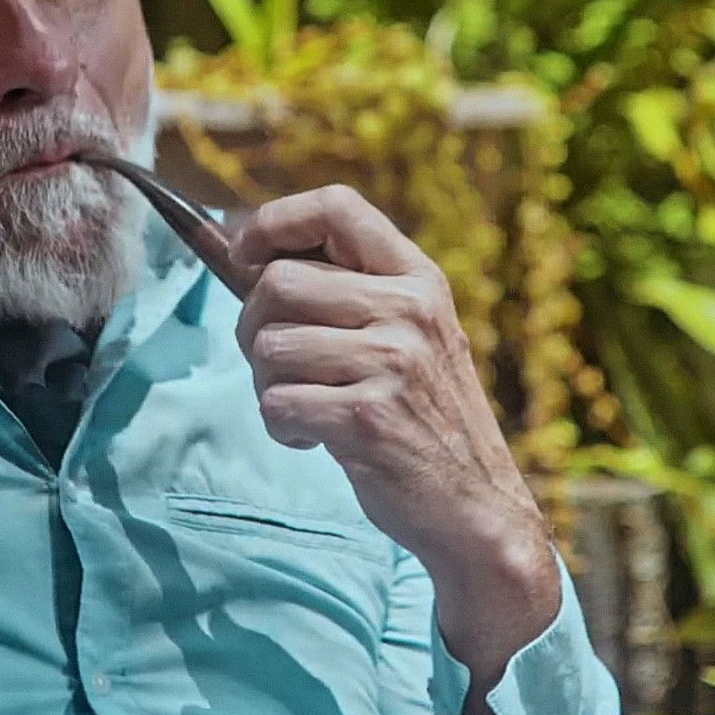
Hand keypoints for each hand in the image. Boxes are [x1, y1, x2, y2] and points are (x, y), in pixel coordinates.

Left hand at [232, 184, 558, 714]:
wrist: (476, 508)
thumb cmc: (421, 417)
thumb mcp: (407, 336)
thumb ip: (345, 292)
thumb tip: (238, 250)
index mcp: (418, 278)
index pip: (336, 206)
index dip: (275, 221)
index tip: (244, 254)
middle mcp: (409, 310)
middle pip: (277, 282)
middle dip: (253, 325)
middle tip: (280, 364)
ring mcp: (391, 363)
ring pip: (268, 345)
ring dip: (267, 384)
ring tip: (307, 405)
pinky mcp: (367, 418)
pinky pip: (276, 402)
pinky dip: (280, 427)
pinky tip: (314, 438)